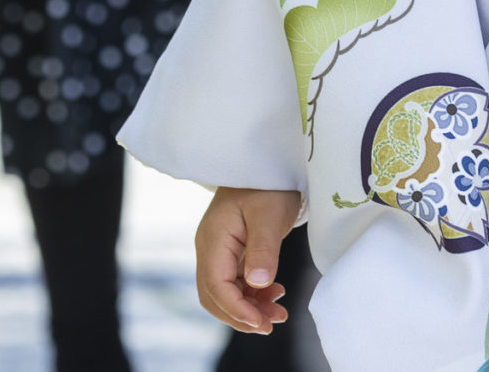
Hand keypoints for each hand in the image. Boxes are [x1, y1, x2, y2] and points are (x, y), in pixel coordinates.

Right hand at [196, 187, 301, 333]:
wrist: (267, 163)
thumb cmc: (268, 184)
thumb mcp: (269, 214)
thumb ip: (263, 248)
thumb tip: (258, 283)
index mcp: (213, 238)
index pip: (216, 285)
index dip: (237, 309)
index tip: (261, 321)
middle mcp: (210, 248)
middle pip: (214, 295)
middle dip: (240, 316)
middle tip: (271, 324)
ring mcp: (218, 251)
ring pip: (224, 292)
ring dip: (248, 307)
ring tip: (278, 313)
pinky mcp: (230, 252)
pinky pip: (234, 282)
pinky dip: (252, 294)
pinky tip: (273, 294)